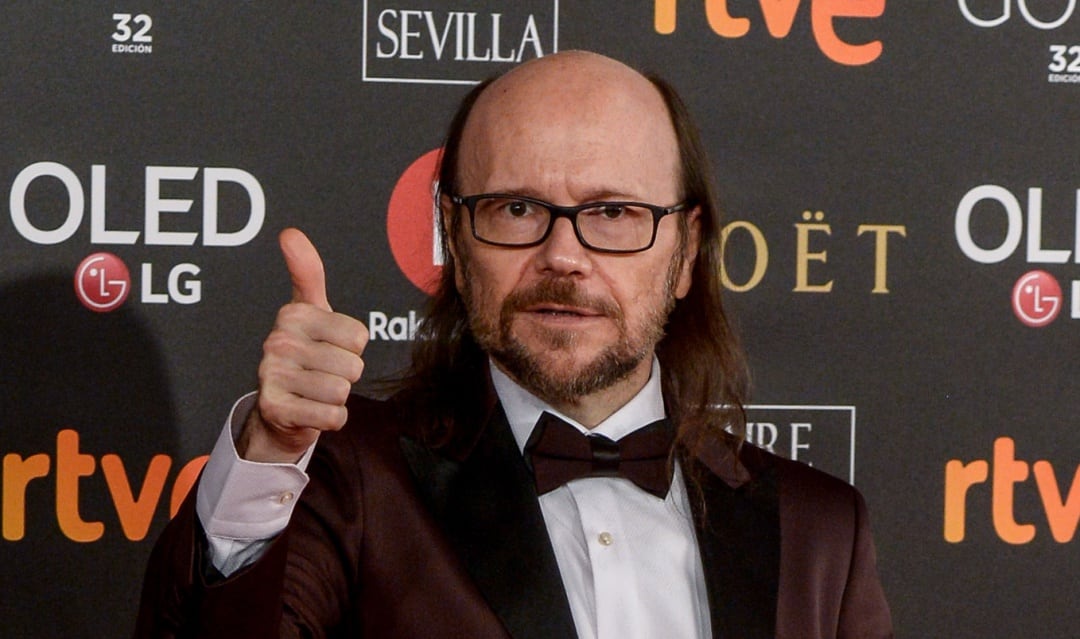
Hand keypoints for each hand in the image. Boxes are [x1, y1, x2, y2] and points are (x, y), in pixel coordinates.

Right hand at [238, 228, 368, 462]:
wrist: (279, 410)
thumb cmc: (305, 354)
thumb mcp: (310, 312)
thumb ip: (307, 273)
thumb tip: (289, 232)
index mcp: (293, 315)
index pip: (358, 337)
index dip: (351, 348)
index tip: (328, 347)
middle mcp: (278, 342)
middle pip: (352, 366)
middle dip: (345, 375)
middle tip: (322, 374)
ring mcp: (273, 376)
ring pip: (342, 391)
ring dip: (337, 398)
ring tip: (316, 392)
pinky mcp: (275, 409)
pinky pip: (332, 416)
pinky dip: (331, 419)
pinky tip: (313, 411)